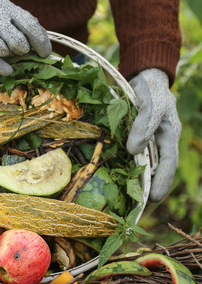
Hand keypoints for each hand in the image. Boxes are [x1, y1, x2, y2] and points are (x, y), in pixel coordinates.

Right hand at [0, 0, 51, 75]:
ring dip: (8, 55)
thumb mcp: (10, 14)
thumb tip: (46, 47)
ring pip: (2, 50)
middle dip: (22, 50)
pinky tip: (7, 71)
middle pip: (18, 42)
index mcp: (8, 8)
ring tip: (4, 50)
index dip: (41, 42)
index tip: (45, 53)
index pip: (30, 26)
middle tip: (19, 50)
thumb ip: (28, 27)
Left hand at [127, 69, 180, 201]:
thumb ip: (144, 123)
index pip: (168, 163)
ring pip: (143, 166)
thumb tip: (134, 150)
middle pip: (157, 170)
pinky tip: (115, 179)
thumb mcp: (151, 101)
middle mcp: (160, 141)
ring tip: (126, 200)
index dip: (162, 182)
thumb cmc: (150, 87)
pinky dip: (125, 169)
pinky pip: (131, 158)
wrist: (144, 76)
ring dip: (136, 182)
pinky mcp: (135, 139)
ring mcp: (148, 141)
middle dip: (149, 189)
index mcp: (169, 135)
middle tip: (138, 208)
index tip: (154, 198)